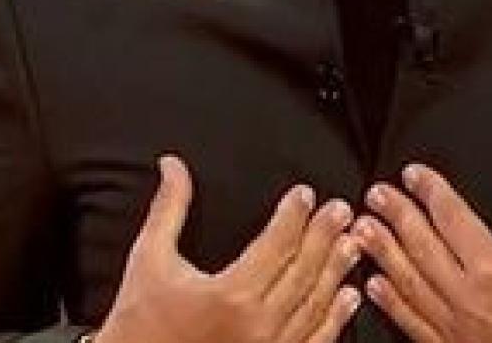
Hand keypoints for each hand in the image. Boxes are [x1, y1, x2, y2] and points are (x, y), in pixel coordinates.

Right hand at [94, 155, 362, 342]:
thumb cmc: (138, 323)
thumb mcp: (148, 259)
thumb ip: (169, 209)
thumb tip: (173, 165)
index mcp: (229, 294)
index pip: (276, 244)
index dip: (294, 215)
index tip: (306, 194)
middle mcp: (256, 325)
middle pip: (303, 271)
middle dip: (326, 236)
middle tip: (342, 210)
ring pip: (315, 306)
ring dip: (337, 272)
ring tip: (352, 244)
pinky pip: (314, 342)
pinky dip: (335, 319)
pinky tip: (349, 298)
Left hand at [351, 140, 491, 342]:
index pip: (450, 217)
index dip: (429, 190)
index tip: (412, 174)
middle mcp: (468, 298)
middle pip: (420, 247)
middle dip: (395, 217)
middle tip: (375, 195)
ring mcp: (457, 330)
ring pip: (409, 285)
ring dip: (383, 255)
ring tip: (361, 232)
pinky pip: (414, 325)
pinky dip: (391, 305)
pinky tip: (374, 288)